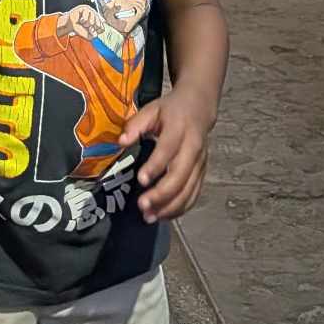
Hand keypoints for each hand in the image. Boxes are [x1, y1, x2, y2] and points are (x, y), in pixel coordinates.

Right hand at [55, 4, 102, 40]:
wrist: (70, 24)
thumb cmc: (80, 28)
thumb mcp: (87, 35)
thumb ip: (93, 36)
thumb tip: (95, 34)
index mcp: (99, 22)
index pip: (102, 28)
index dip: (95, 32)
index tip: (90, 31)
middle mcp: (96, 16)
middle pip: (98, 25)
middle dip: (90, 28)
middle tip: (86, 27)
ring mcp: (91, 11)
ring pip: (92, 22)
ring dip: (85, 24)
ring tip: (82, 22)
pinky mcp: (85, 8)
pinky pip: (86, 18)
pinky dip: (82, 21)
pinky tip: (80, 19)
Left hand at [118, 85, 216, 222]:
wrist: (199, 107)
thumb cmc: (170, 110)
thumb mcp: (151, 109)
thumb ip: (135, 125)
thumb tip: (120, 141)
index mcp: (179, 128)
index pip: (168, 149)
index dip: (155, 166)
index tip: (141, 180)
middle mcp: (193, 147)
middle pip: (181, 175)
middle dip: (162, 194)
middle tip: (143, 206)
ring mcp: (200, 162)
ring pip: (189, 189)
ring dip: (170, 206)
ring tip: (149, 216)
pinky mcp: (203, 172)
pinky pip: (194, 194)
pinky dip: (180, 208)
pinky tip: (164, 215)